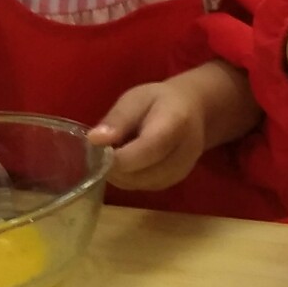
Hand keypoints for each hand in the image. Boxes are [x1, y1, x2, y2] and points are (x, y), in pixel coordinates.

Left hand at [89, 80, 209, 190]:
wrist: (192, 112)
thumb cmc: (159, 102)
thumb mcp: (135, 99)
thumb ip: (117, 119)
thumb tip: (94, 140)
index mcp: (176, 123)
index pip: (148, 149)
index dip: (119, 156)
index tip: (98, 150)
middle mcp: (184, 152)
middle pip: (142, 173)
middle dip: (115, 166)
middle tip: (102, 149)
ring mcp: (181, 171)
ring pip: (139, 184)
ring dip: (120, 174)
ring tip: (116, 153)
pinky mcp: (174, 182)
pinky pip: (143, 186)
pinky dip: (128, 178)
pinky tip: (126, 162)